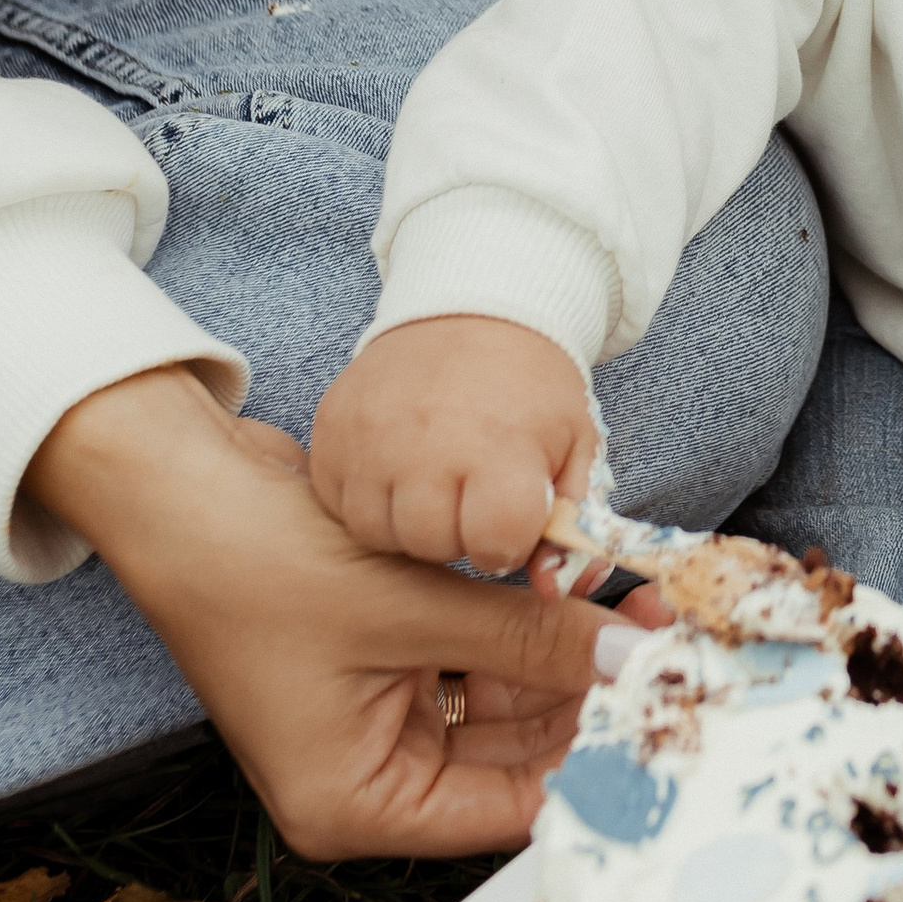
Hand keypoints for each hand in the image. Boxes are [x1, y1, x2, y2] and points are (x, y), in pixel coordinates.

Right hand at [27, 365, 657, 860]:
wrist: (178, 487)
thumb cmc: (254, 564)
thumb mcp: (412, 605)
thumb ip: (532, 636)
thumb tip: (636, 654)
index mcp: (358, 803)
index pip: (508, 809)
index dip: (592, 762)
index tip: (666, 711)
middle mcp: (368, 774)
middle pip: (513, 755)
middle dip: (589, 697)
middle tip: (668, 643)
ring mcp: (376, 714)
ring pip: (504, 699)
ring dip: (566, 654)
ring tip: (641, 607)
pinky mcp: (385, 657)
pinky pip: (476, 655)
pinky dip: (524, 625)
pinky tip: (586, 590)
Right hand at [310, 312, 599, 571]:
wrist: (470, 310)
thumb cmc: (528, 390)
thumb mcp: (572, 447)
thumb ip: (569, 523)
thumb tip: (550, 592)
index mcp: (499, 449)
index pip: (494, 546)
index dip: (505, 541)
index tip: (507, 514)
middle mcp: (427, 445)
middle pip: (431, 545)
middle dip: (455, 533)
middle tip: (468, 495)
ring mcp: (370, 438)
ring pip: (378, 532)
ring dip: (406, 522)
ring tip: (431, 485)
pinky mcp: (330, 430)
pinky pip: (338, 502)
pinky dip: (365, 498)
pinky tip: (394, 472)